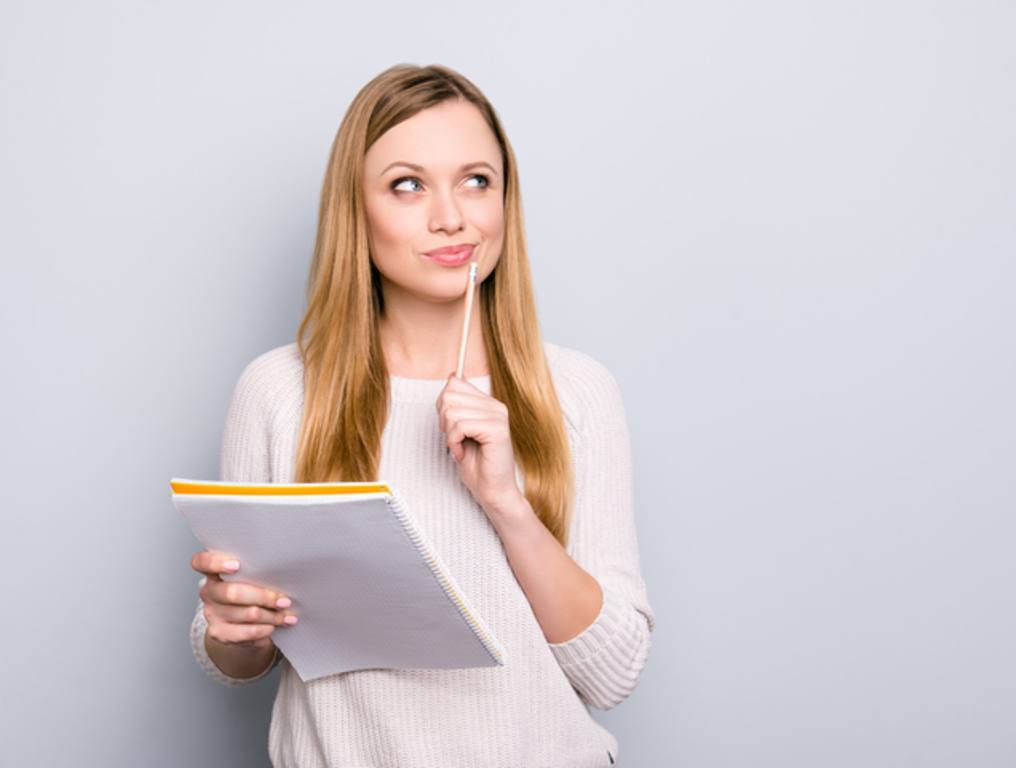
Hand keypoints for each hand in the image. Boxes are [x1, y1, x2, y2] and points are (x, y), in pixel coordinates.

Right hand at [190, 549, 298, 649]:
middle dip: (264, 597)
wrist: (241, 622)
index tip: (237, 565)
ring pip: (246, 614)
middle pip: (232, 593)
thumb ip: (257, 572)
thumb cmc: (251, 590)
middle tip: (285, 601)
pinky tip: (274, 627)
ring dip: (272, 616)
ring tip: (287, 616)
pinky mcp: (218, 632)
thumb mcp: (251, 577)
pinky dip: (263, 630)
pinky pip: (245, 633)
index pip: (202, 562)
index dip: (216, 563)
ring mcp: (211, 613)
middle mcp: (208, 592)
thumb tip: (283, 576)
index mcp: (213, 571)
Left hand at [436, 373, 524, 517]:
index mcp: (488, 403)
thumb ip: (457, 405)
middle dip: (443, 420)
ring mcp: (498, 416)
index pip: (454, 383)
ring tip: (459, 448)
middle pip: (450, 394)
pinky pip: (461, 426)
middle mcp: (496, 406)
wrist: (492, 491)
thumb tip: (453, 376)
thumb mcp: (460, 429)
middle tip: (453, 439)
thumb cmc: (476, 465)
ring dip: (449, 435)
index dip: (442, 405)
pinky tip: (462, 453)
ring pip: (453, 412)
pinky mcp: (497, 430)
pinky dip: (454, 442)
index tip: (449, 426)